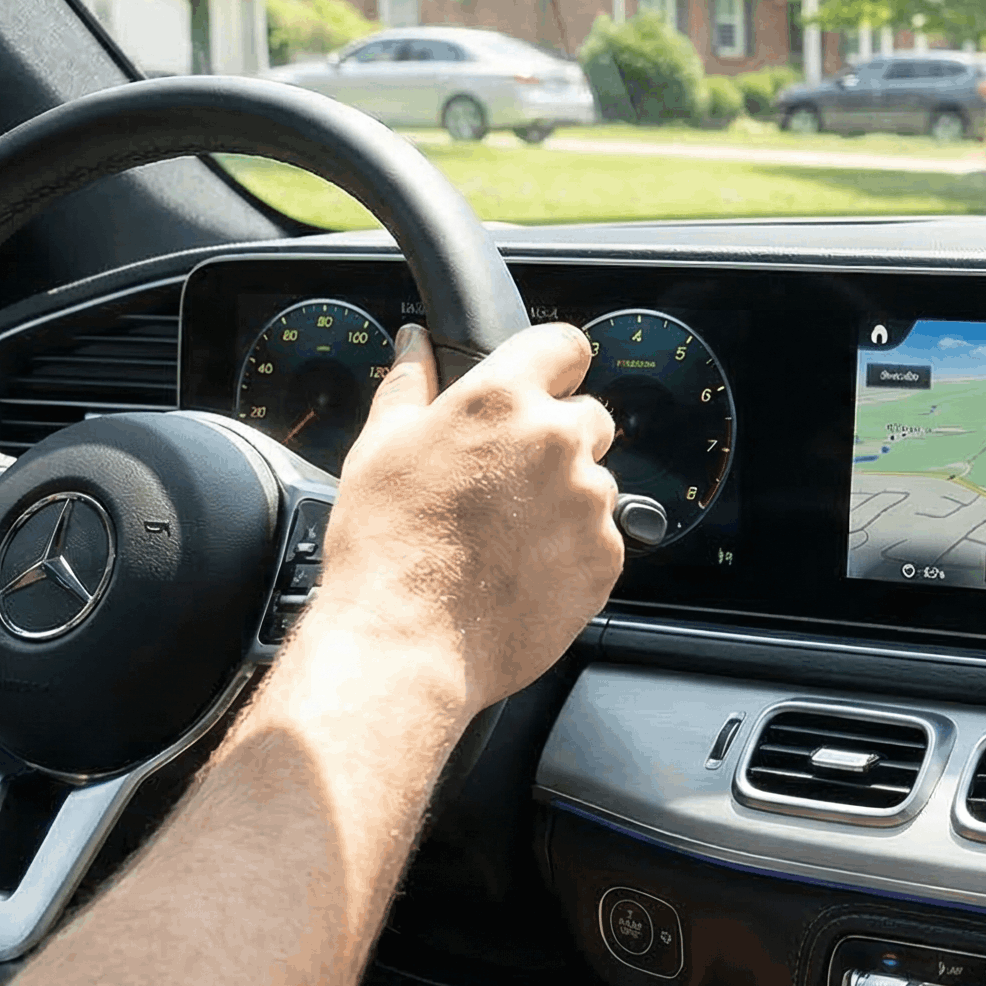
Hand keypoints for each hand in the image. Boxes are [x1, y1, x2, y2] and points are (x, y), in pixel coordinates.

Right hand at [312, 323, 621, 704]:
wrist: (409, 641)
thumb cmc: (388, 546)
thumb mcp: (380, 448)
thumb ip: (408, 383)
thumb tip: (416, 345)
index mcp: (502, 400)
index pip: (563, 344)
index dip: (550, 364)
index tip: (540, 382)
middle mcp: (557, 442)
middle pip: (587, 415)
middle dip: (556, 436)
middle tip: (505, 477)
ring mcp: (589, 501)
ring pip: (594, 480)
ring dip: (564, 496)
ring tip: (505, 533)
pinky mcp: (605, 556)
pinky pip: (601, 536)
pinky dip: (572, 547)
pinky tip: (522, 567)